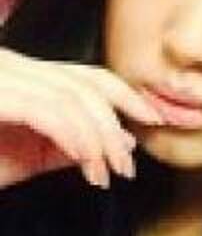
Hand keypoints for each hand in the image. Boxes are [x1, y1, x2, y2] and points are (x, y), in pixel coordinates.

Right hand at [0, 47, 163, 189]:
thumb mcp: (26, 155)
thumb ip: (70, 146)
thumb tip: (122, 142)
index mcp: (26, 73)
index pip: (90, 76)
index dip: (127, 97)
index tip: (154, 119)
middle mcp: (16, 65)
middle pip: (87, 85)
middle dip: (116, 125)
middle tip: (129, 162)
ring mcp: (6, 76)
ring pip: (73, 100)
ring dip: (99, 139)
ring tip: (108, 170)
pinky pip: (47, 113)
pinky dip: (73, 137)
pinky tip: (84, 160)